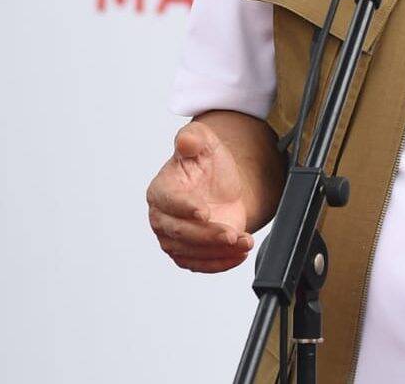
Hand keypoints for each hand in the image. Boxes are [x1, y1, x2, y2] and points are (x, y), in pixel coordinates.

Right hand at [146, 120, 254, 272]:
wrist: (223, 186)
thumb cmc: (207, 163)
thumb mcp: (204, 141)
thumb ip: (193, 138)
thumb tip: (185, 141)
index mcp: (160, 190)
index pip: (168, 202)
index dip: (185, 208)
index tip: (204, 212)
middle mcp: (162, 218)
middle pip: (180, 233)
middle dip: (207, 235)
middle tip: (231, 233)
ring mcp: (174, 239)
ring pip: (191, 252)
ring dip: (218, 251)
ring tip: (243, 242)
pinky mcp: (188, 254)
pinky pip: (201, 265)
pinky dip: (220, 263)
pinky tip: (239, 254)